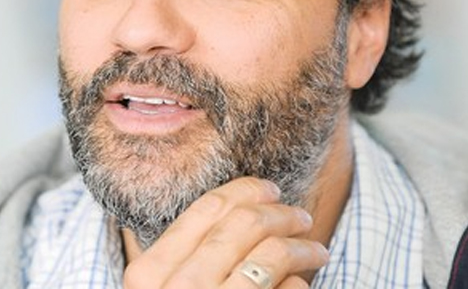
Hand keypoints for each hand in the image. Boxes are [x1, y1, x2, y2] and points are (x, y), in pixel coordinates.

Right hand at [123, 177, 328, 287]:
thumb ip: (192, 254)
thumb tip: (250, 203)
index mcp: (149, 274)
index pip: (208, 207)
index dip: (245, 189)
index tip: (270, 189)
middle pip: (244, 223)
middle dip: (280, 211)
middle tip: (300, 215)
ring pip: (271, 254)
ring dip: (302, 245)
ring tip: (317, 248)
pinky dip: (299, 286)